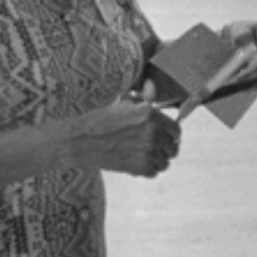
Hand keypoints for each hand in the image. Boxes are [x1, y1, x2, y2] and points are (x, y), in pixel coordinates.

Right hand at [55, 80, 181, 178]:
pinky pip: (154, 172)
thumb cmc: (100, 121)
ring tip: (142, 155)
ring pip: (165, 163)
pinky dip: (146, 170)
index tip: (164, 137)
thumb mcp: (123, 104)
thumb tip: (151, 84)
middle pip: (173, 148)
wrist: (80, 141)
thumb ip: (144, 98)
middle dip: (164, 148)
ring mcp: (148, 151)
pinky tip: (134, 162)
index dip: (170, 134)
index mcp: (151, 115)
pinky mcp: (140, 168)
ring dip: (156, 161)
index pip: (176, 130)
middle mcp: (153, 133)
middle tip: (151, 148)